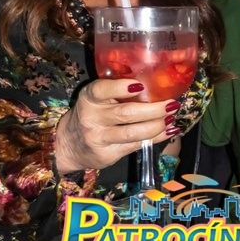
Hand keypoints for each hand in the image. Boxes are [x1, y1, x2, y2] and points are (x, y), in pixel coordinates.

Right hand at [54, 79, 175, 174]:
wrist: (68, 145)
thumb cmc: (91, 115)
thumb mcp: (96, 99)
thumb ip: (116, 92)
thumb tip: (155, 86)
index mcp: (89, 97)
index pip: (102, 90)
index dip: (121, 87)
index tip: (141, 85)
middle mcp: (91, 117)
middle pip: (126, 113)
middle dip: (153, 109)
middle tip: (171, 104)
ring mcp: (99, 138)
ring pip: (133, 132)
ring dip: (157, 125)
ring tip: (171, 118)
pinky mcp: (107, 154)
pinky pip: (136, 145)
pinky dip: (156, 138)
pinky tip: (168, 131)